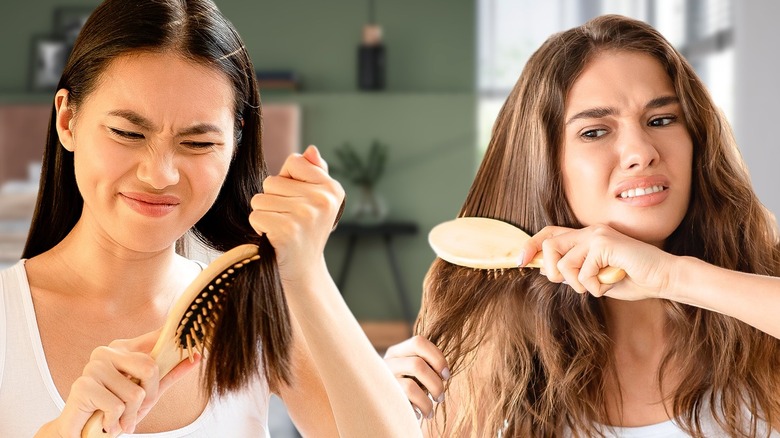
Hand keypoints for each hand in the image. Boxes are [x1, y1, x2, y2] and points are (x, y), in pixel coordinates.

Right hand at [42, 330, 199, 436]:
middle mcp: (106, 352)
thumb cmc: (115, 411)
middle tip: (133, 408)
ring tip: (116, 418)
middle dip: (147, 396)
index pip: (156, 337)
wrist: (81, 435)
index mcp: (123, 348)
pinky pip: (118, 406)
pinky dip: (115, 422)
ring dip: (129, 415)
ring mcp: (92, 367)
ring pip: (135, 393)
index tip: (195, 342)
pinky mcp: (82, 386)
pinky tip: (104, 422)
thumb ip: (170, 374)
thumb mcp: (148, 393)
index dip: (173, 339)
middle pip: (150, 367)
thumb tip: (197, 355)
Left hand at [249, 145, 344, 282]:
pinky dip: (259, 228)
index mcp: (332, 188)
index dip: (288, 181)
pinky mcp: (288, 230)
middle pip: (272, 181)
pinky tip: (274, 238)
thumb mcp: (317, 201)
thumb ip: (314, 173)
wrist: (303, 271)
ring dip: (265, 215)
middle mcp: (323, 200)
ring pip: (261, 199)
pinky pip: (256, 216)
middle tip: (288, 220)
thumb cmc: (305, 231)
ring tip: (281, 229)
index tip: (298, 202)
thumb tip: (310, 150)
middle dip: (273, 200)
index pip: (294, 161)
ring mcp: (306, 215)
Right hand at [383, 336, 449, 419]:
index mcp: (397, 352)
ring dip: (427, 402)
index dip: (437, 358)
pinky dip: (417, 409)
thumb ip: (425, 365)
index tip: (446, 375)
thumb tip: (444, 374)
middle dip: (435, 383)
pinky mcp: (383, 398)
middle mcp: (387, 363)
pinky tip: (419, 414)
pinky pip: (404, 404)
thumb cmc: (405, 389)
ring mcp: (383, 381)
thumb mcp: (412, 373)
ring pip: (410, 386)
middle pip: (417, 364)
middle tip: (440, 397)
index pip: (418, 342)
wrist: (381, 409)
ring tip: (430, 411)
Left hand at [520, 224, 675, 299]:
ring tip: (600, 284)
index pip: (550, 234)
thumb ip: (574, 272)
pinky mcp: (604, 243)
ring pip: (564, 265)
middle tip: (577, 283)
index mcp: (586, 237)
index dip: (531, 245)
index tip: (519, 261)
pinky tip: (612, 281)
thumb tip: (547, 271)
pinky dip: (595, 287)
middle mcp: (589, 231)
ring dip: (579, 284)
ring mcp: (596, 235)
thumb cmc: (632, 279)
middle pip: (549, 246)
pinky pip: (583, 273)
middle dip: (556, 272)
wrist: (663, 278)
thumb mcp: (596, 278)